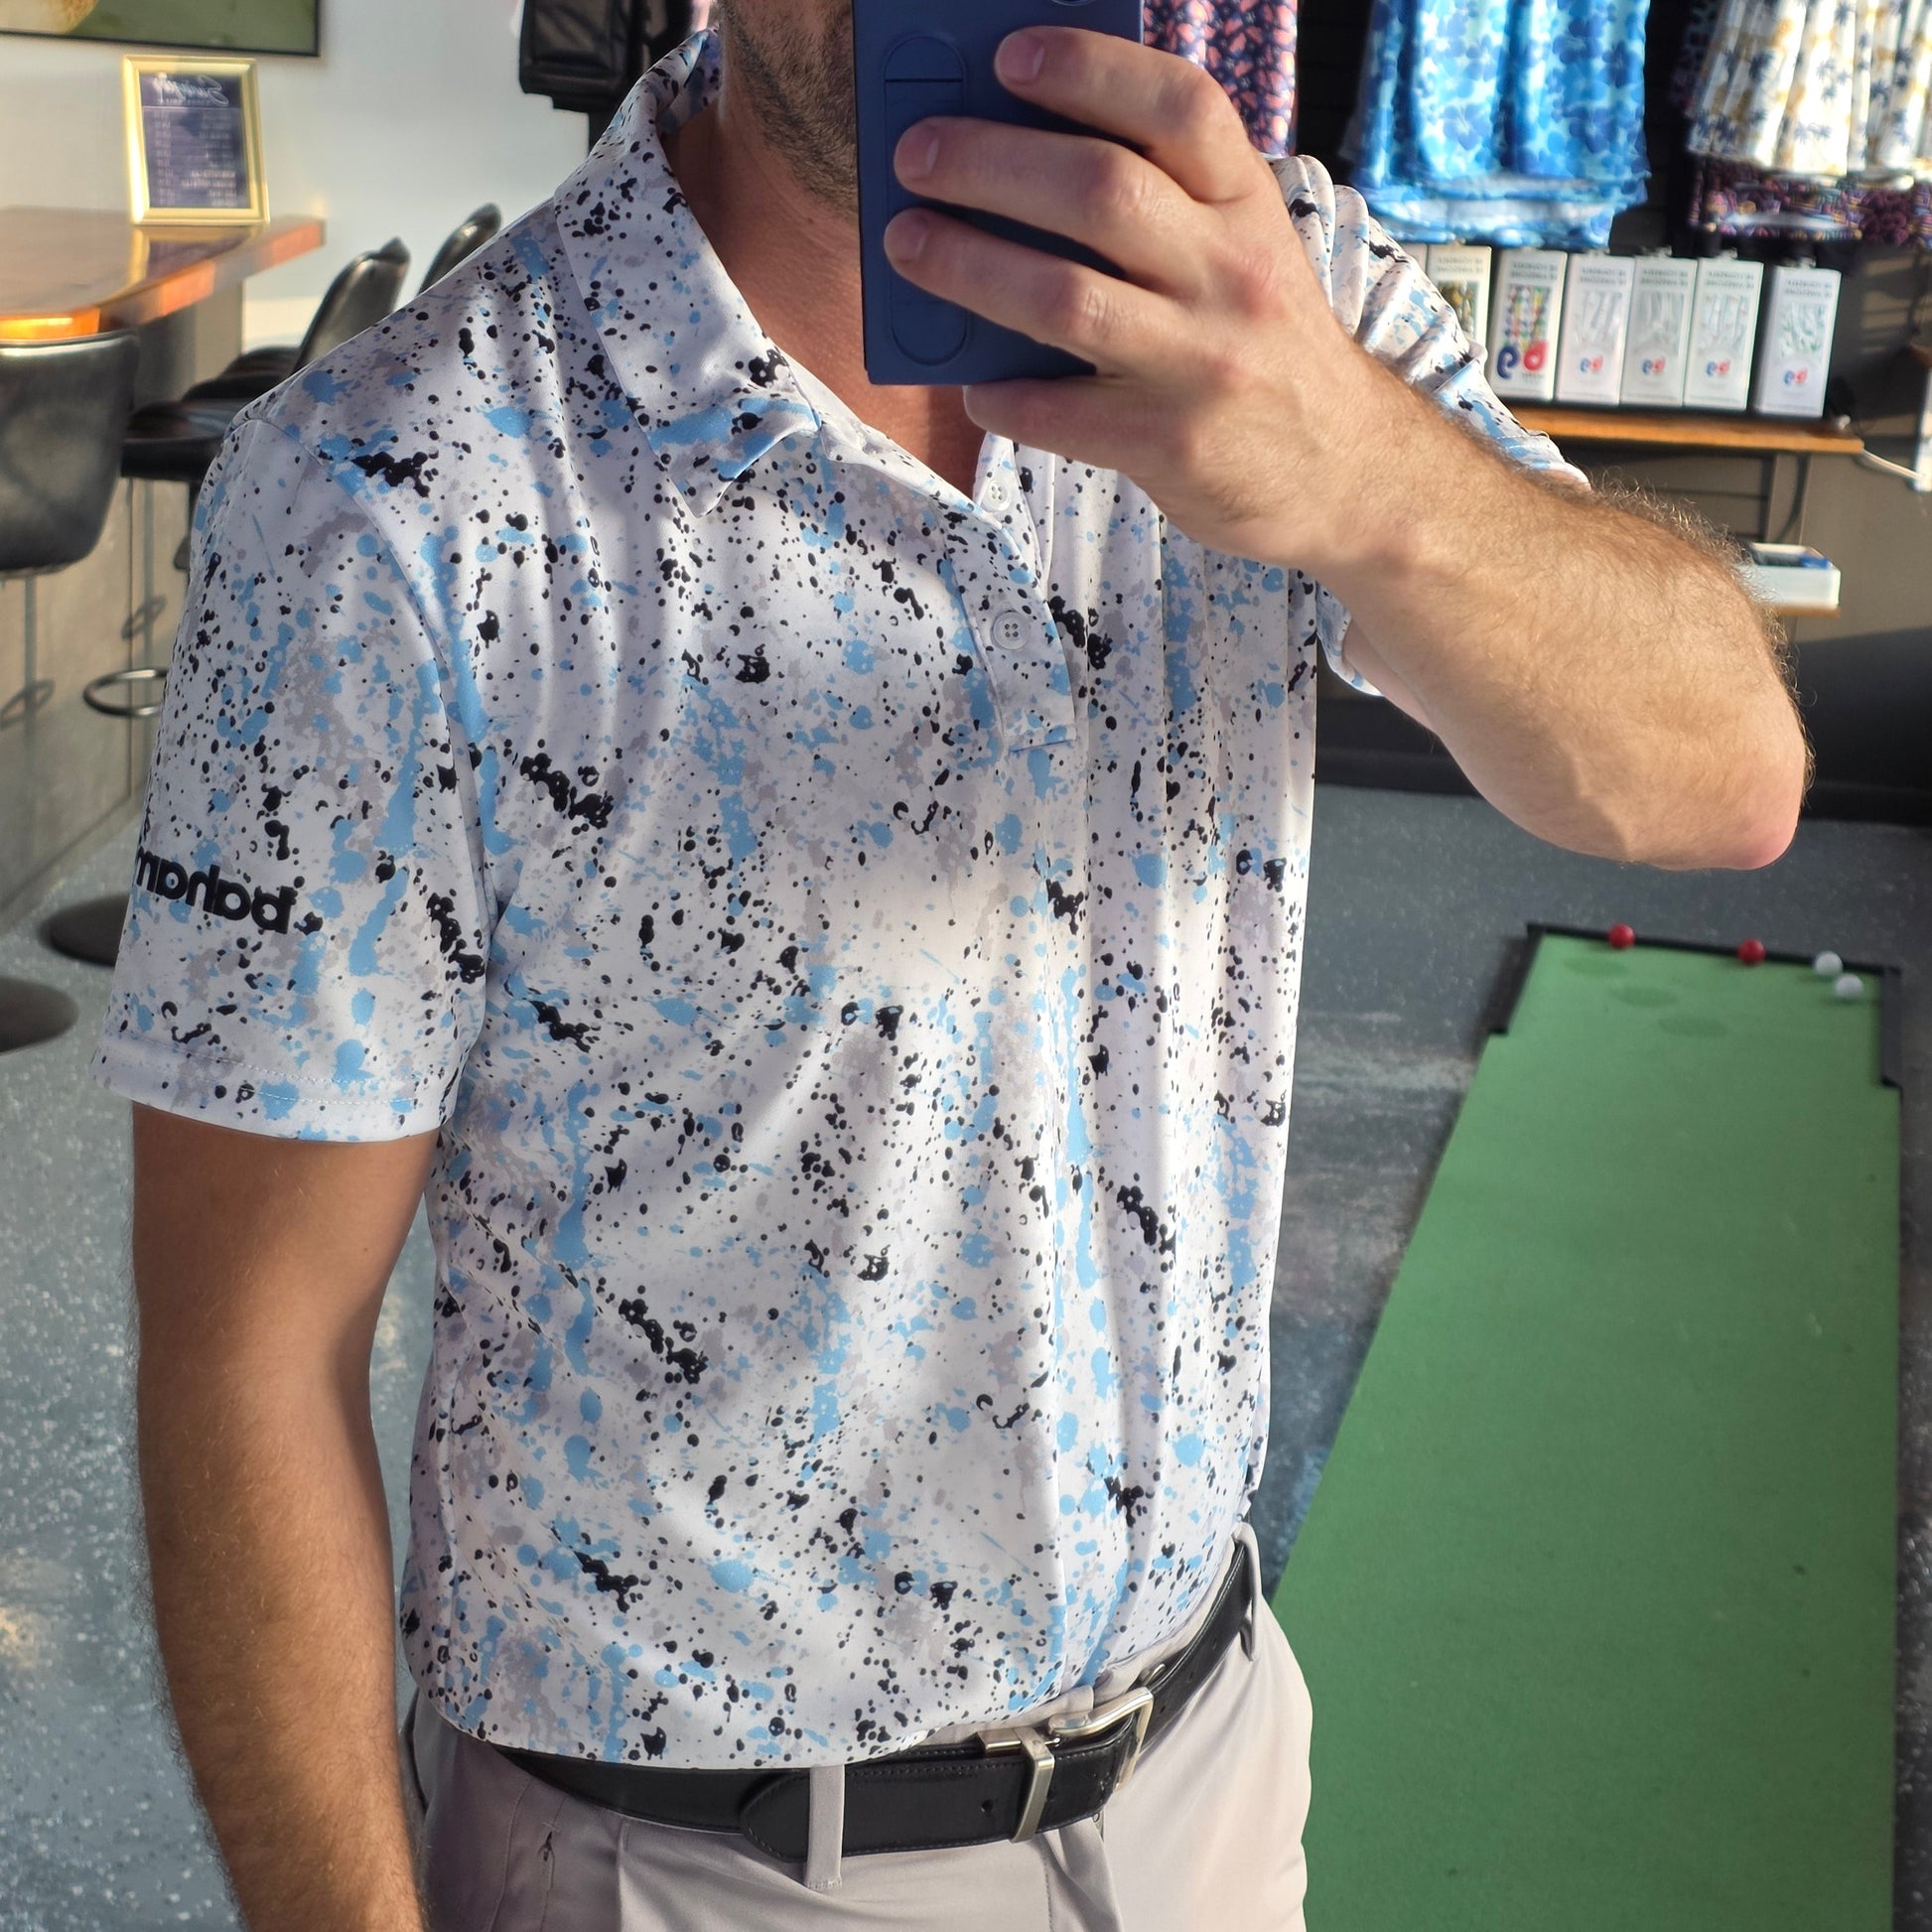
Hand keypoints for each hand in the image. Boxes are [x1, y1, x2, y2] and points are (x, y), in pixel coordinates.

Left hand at [883, 27, 1399, 575]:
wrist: (1340, 471)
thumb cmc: (1260, 346)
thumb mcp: (1241, 253)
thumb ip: (1163, 208)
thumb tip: (1015, 164)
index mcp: (1249, 205)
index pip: (1179, 107)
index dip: (1088, 71)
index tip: (1009, 57)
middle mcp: (1233, 274)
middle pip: (1099, 191)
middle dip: (989, 162)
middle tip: (917, 155)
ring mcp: (1202, 362)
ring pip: (1064, 299)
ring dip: (967, 265)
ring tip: (908, 245)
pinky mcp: (1168, 443)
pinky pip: (1057, 412)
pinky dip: (1000, 394)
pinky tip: (973, 383)